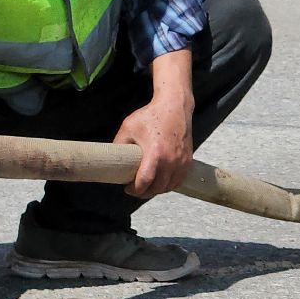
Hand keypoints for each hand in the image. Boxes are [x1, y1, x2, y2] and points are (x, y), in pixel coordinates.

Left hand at [112, 50, 195, 198]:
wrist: (174, 106)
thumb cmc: (151, 115)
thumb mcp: (128, 128)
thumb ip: (119, 144)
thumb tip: (111, 159)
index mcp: (155, 154)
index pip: (145, 182)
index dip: (134, 190)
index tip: (127, 188)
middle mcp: (171, 160)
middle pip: (157, 188)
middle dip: (144, 192)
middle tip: (135, 189)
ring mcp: (181, 162)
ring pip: (169, 186)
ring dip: (157, 190)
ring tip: (146, 185)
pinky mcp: (188, 160)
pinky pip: (178, 181)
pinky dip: (169, 184)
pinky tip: (160, 181)